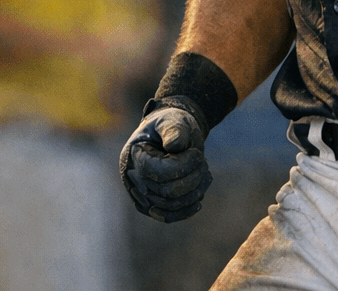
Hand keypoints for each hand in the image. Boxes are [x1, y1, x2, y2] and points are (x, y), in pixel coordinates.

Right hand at [119, 101, 212, 222]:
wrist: (168, 136)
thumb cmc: (170, 126)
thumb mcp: (172, 120)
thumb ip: (173, 130)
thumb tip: (174, 145)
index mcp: (134, 156)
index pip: (159, 172)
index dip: (183, 166)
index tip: (197, 154)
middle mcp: (132, 179)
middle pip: (167, 192)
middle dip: (193, 177)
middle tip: (203, 162)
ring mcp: (140, 195)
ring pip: (171, 205)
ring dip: (195, 191)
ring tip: (204, 173)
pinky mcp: (151, 206)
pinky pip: (168, 216)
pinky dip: (187, 209)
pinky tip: (199, 197)